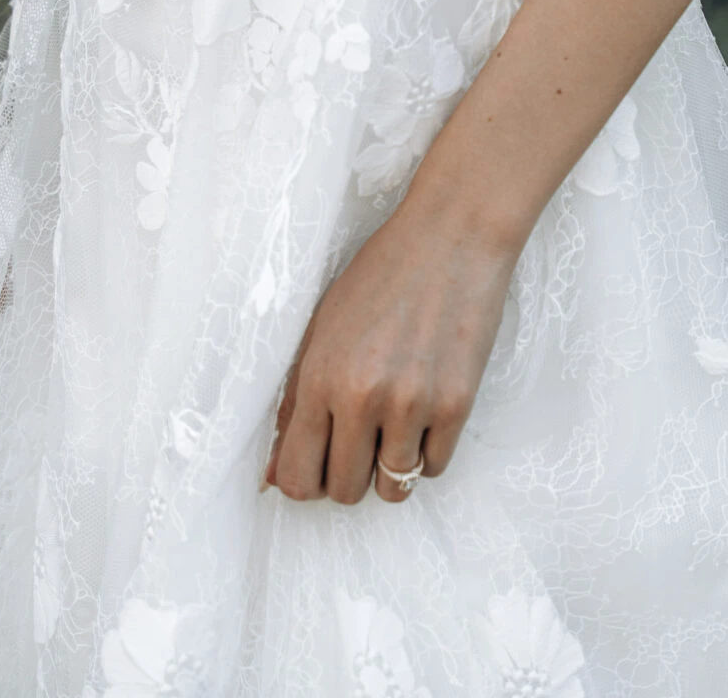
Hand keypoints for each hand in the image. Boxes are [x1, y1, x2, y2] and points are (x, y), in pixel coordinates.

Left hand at [262, 193, 517, 505]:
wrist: (451, 237)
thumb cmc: (382, 274)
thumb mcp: (322, 326)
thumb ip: (294, 401)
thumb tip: (271, 475)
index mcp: (319, 375)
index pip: (295, 475)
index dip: (302, 482)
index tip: (315, 467)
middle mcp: (361, 397)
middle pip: (343, 491)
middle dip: (346, 476)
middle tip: (357, 441)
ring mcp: (411, 405)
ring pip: (393, 489)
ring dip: (389, 468)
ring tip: (393, 424)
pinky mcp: (456, 405)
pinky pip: (435, 469)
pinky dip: (427, 452)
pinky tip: (424, 411)